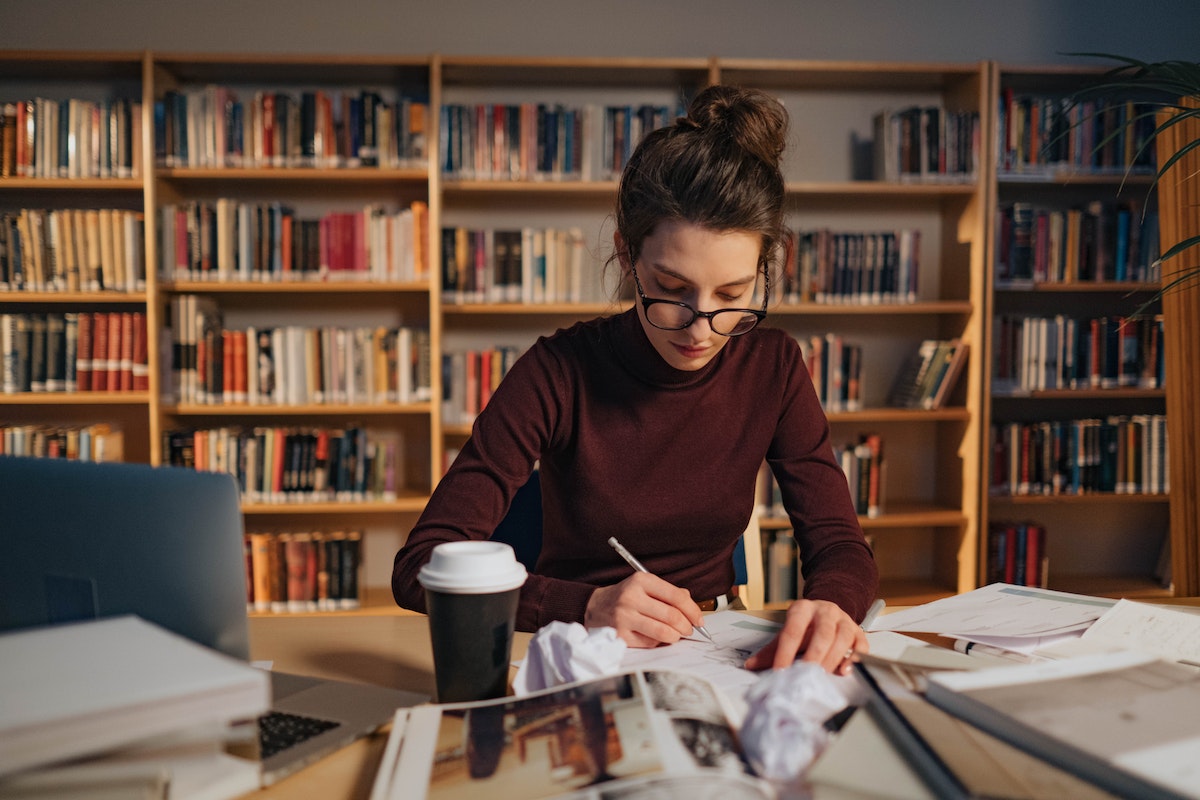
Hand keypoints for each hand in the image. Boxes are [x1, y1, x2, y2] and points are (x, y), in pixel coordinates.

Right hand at [584, 572, 703, 647]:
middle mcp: (632, 597)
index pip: (677, 596)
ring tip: (676, 635)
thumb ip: (669, 593)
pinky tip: (656, 637)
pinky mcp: (620, 635)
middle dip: (686, 626)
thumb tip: (692, 606)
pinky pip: (649, 643)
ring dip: (675, 636)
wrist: (594, 607)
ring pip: (663, 632)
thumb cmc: (626, 596)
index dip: (693, 610)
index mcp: (641, 581)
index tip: (699, 620)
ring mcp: (624, 617)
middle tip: (689, 630)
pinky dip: (658, 642)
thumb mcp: (645, 586)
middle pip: (672, 616)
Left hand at [744, 599, 867, 674]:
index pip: (793, 631)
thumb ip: (772, 650)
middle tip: (805, 674)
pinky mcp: (858, 633)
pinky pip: (860, 646)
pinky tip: (843, 671)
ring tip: (821, 674)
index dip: (785, 652)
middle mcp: (826, 612)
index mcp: (803, 609)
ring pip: (842, 638)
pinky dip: (853, 660)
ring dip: (831, 659)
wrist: (827, 612)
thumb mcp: (788, 633)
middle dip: (814, 656)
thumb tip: (751, 665)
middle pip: (822, 633)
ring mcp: (844, 621)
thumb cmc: (806, 626)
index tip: (780, 670)